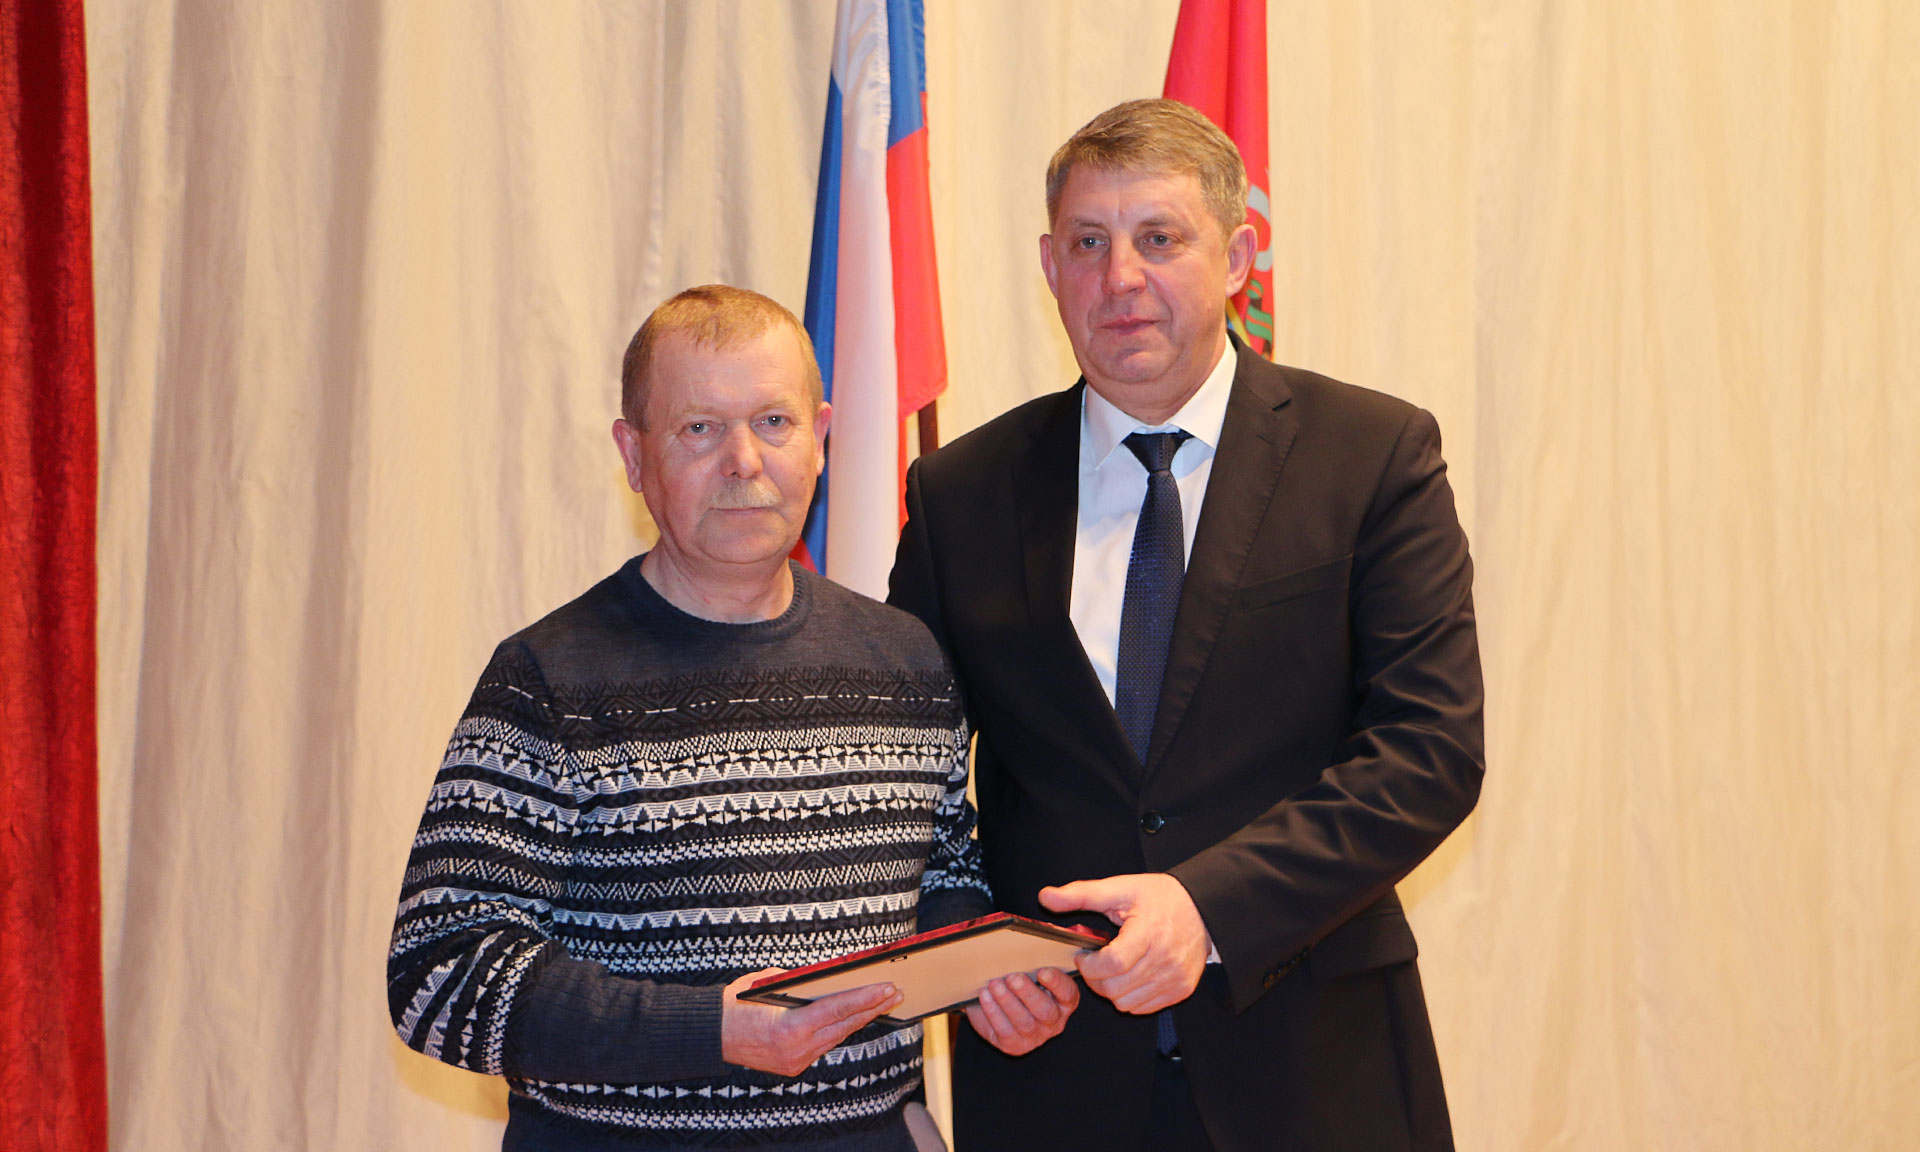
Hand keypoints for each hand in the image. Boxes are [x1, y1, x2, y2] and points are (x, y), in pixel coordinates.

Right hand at [721, 969, 902, 1076]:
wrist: (711, 1037)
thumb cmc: (735, 1005)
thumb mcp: (766, 984)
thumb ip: (796, 982)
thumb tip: (823, 977)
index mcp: (790, 1028)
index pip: (838, 1010)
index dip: (866, 999)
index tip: (887, 988)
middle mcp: (797, 1049)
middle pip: (845, 1026)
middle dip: (873, 1008)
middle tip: (896, 993)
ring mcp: (797, 1062)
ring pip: (837, 1037)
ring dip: (860, 1020)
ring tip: (882, 1003)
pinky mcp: (794, 1067)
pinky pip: (824, 1044)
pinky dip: (839, 1029)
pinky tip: (855, 1018)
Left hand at [962, 967, 1080, 1055]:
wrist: (996, 1007)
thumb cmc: (1018, 987)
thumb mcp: (1030, 975)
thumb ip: (1032, 966)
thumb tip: (1021, 951)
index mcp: (1064, 1001)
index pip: (1067, 993)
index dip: (1056, 983)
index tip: (1042, 972)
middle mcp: (1053, 1021)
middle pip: (1045, 1010)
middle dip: (1027, 993)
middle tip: (1013, 977)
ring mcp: (1035, 1036)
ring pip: (1024, 1022)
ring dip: (1007, 1001)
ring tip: (995, 984)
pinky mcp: (1014, 1045)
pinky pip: (1004, 1030)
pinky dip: (993, 1011)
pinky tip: (985, 995)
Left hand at [1039, 873, 1209, 1013]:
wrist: (1202, 908)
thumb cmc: (1159, 897)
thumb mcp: (1119, 888)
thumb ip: (1081, 894)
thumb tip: (1044, 897)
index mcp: (1148, 934)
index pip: (1111, 965)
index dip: (1089, 965)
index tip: (1084, 954)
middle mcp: (1165, 961)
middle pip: (1115, 988)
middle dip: (1094, 979)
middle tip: (1093, 963)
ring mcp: (1175, 978)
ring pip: (1126, 1003)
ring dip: (1110, 991)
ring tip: (1111, 970)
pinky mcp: (1181, 990)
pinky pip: (1143, 1008)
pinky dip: (1129, 997)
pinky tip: (1129, 976)